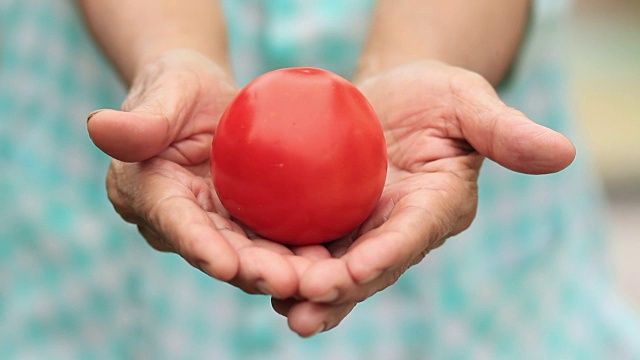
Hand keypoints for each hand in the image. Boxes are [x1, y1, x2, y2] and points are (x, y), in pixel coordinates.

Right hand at [87, 49, 307, 297]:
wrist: (207, 99)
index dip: (200, 246)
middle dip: (253, 272)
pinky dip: (299, 252)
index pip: (176, 224)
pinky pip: (273, 240)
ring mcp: (217, 225)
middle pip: (220, 252)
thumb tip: (97, 126)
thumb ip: (139, 120)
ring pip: (251, 256)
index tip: (227, 264)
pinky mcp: (247, 221)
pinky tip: (332, 258)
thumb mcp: (163, 92)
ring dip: (284, 272)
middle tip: (291, 282)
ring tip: (321, 278)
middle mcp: (183, 221)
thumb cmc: (178, 86)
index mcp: (150, 196)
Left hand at [272, 61, 575, 335]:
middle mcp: (401, 229)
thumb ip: (505, 132)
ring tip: (282, 306)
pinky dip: (290, 265)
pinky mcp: (335, 223)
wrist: (392, 97)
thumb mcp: (468, 103)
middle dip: (341, 289)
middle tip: (305, 305)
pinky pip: (312, 248)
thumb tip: (564, 153)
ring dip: (311, 292)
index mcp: (437, 207)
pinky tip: (258, 274)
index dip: (389, 253)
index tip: (358, 269)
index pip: (414, 235)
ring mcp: (366, 230)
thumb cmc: (435, 96)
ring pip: (339, 270)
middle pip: (372, 266)